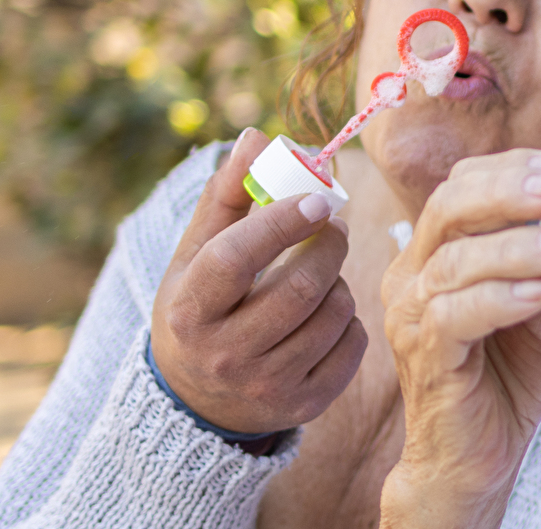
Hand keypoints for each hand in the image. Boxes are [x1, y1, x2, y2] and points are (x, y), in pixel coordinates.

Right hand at [150, 129, 368, 435]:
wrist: (196, 398)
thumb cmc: (200, 306)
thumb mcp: (195, 255)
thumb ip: (227, 196)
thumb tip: (257, 136)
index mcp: (188, 310)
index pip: (235, 258)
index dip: (281, 223)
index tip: (318, 198)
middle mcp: (223, 354)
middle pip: (299, 288)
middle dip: (329, 245)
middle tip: (332, 225)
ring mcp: (265, 386)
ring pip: (333, 314)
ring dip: (339, 281)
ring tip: (323, 272)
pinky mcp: (303, 405)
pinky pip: (352, 346)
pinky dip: (350, 320)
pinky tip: (327, 313)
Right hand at [378, 149, 540, 528]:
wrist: (473, 459)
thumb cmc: (503, 381)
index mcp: (438, 255)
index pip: (461, 189)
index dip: (509, 170)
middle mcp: (414, 276)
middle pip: (449, 210)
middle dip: (508, 192)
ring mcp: (412, 316)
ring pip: (455, 262)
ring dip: (518, 248)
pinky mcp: (423, 356)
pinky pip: (455, 316)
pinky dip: (500, 298)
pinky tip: (538, 295)